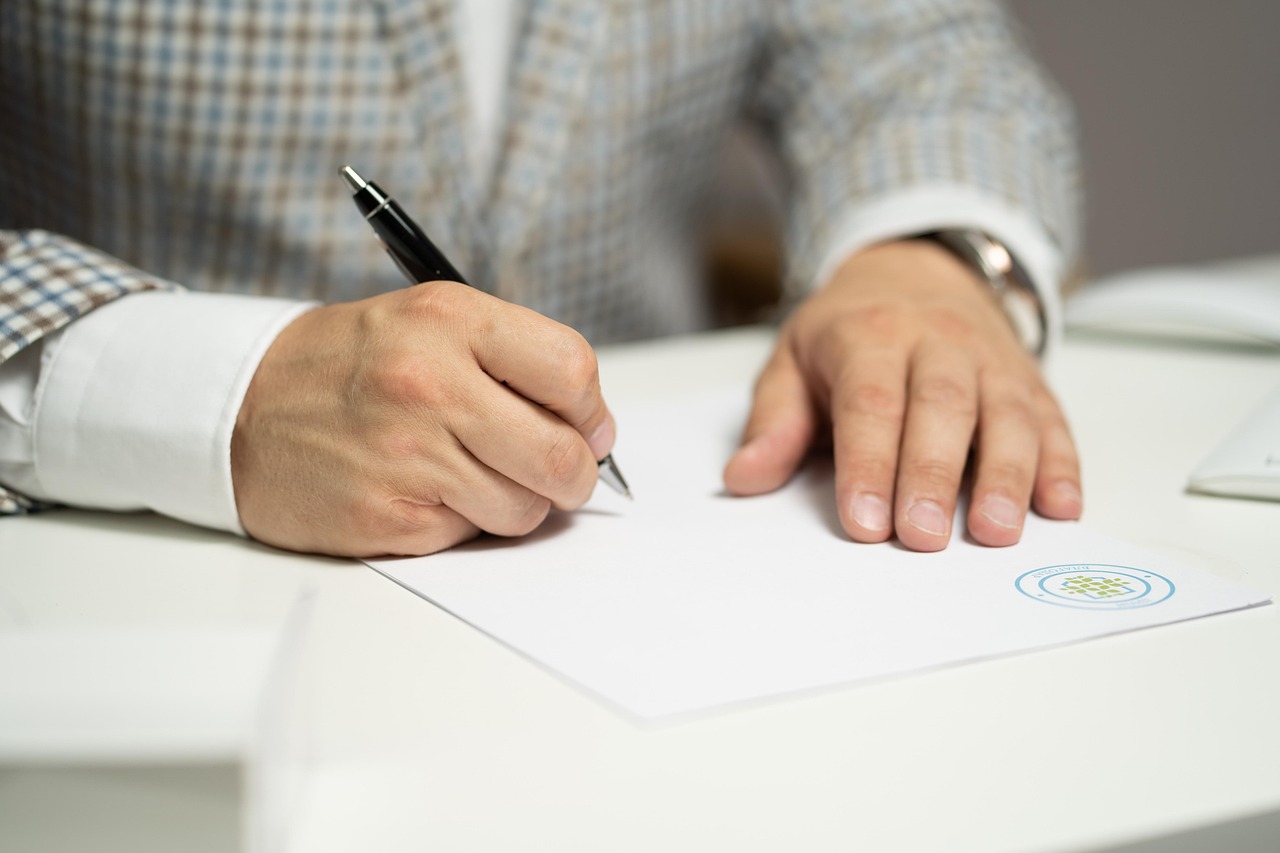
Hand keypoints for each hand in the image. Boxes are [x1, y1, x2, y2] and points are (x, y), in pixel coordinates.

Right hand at [231, 281, 615, 556]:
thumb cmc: (347, 366)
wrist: (238, 409)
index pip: (571, 370)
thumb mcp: (427, 323)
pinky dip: (460, 522)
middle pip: (562, 456)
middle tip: (556, 471)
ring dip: (514, 501)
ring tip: (470, 474)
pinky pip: (470, 535)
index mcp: (450, 322)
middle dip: (573, 475)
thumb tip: (591, 427)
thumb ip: (511, 360)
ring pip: (525, 508)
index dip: (591, 411)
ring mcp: (407, 455)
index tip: (587, 427)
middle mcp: (430, 384)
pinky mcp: (387, 518)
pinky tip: (422, 491)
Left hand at [723, 239, 1081, 549]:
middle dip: (933, 475)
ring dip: (1006, 475)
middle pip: (941, 407)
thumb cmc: (848, 332)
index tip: (863, 523)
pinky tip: (1061, 508)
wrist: (916, 271)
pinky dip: (1061, 464)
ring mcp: (990, 359)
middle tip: (923, 538)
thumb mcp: (792, 361)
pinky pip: (1051, 418)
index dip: (867, 464)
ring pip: (1006, 413)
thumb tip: (744, 477)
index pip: (869, 402)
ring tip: (996, 532)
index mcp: (869, 336)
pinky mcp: (1030, 379)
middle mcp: (937, 341)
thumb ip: (774, 422)